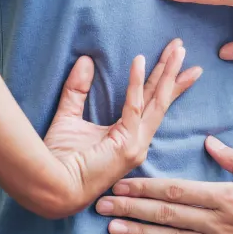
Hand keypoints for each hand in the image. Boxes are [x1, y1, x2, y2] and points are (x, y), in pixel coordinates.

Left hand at [44, 39, 201, 215]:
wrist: (50, 186)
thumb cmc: (57, 160)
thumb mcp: (69, 117)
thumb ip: (77, 90)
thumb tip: (85, 61)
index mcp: (129, 138)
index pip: (151, 103)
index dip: (163, 81)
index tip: (175, 61)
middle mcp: (138, 141)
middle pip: (161, 99)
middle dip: (173, 71)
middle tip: (182, 47)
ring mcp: (136, 144)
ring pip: (157, 101)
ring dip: (167, 72)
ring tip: (177, 49)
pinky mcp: (127, 144)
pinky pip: (134, 106)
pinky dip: (136, 82)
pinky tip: (139, 60)